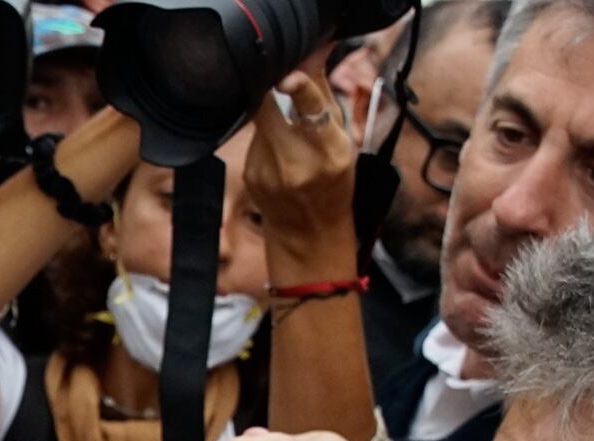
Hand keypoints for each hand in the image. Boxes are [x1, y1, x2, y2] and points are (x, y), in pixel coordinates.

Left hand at [246, 64, 357, 266]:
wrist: (308, 230)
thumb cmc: (332, 180)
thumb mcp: (342, 140)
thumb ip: (322, 96)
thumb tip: (309, 57)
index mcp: (331, 152)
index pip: (313, 112)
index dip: (299, 89)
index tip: (288, 77)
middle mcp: (299, 163)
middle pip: (270, 111)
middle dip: (272, 94)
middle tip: (280, 89)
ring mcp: (270, 172)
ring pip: (261, 122)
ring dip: (271, 116)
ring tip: (287, 133)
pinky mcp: (251, 175)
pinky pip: (253, 140)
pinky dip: (264, 135)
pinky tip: (276, 152)